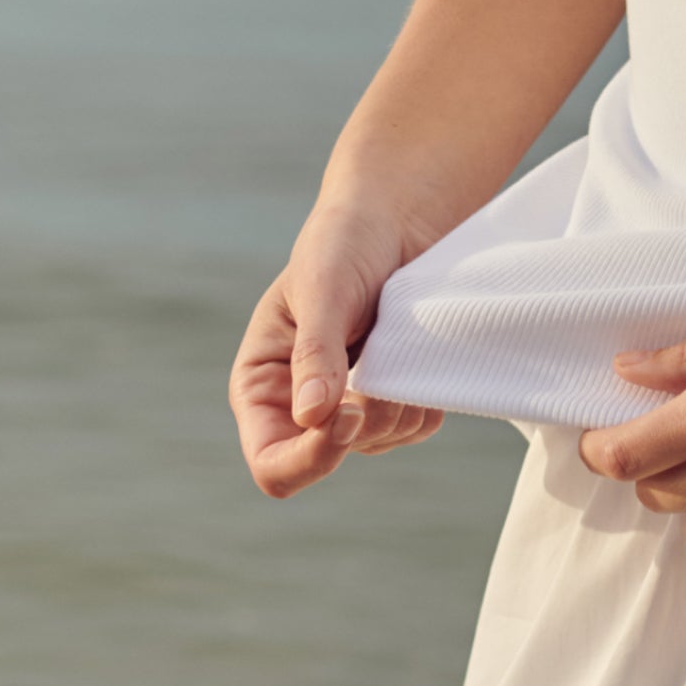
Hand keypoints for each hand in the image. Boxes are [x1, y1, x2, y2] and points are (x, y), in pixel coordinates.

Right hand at [228, 203, 446, 500]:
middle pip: (328, 461)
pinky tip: (414, 352)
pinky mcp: (392, 398)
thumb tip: (311, 417)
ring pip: (378, 444)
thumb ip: (315, 353)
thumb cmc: (341, 243)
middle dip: (365, 421)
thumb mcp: (321, 289)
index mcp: (262, 387)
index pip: (272, 464)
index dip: (310, 457)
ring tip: (394, 342)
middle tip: (384, 362)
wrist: (394, 221)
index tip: (351, 413)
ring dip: (398, 404)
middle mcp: (300, 407)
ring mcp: (348, 407)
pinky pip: (415, 427)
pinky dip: (423, 398)